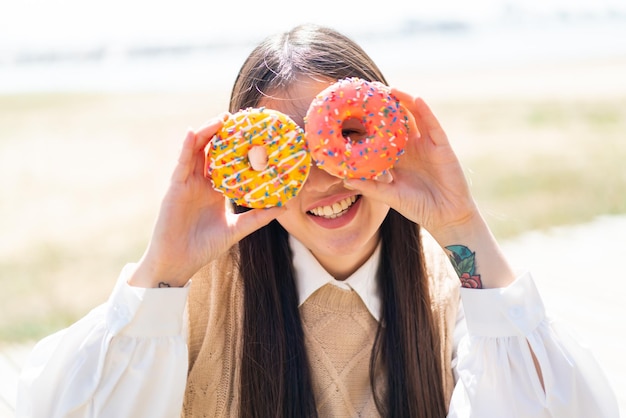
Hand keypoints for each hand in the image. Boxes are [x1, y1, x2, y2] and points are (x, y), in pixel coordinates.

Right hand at [130, 114, 283, 286]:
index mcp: (215, 190)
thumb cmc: (205, 247)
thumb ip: (257, 218)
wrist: (179, 263)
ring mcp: (187, 183)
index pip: (226, 162)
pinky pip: (182, 164)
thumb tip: (284, 207)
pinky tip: (193, 132)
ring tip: (220, 118)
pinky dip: (186, 147)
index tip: (251, 132)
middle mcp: (201, 182)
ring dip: (207, 133)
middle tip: (236, 117)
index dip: (236, 146)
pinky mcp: (175, 188)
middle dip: (221, 133)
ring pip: (196, 151)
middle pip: (211, 151)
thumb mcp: (236, 229)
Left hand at [345, 90, 515, 287]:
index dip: (370, 124)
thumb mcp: (389, 196)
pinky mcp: (441, 146)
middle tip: (371, 91)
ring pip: (415, 118)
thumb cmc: (417, 207)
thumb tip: (345, 178)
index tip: (353, 111)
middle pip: (398, 121)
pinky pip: (433, 126)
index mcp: (397, 157)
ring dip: (405, 102)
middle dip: (387, 107)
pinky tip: (418, 99)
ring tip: (391, 89)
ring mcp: (426, 145)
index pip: (382, 136)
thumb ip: (370, 187)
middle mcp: (411, 147)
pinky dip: (426, 112)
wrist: (445, 216)